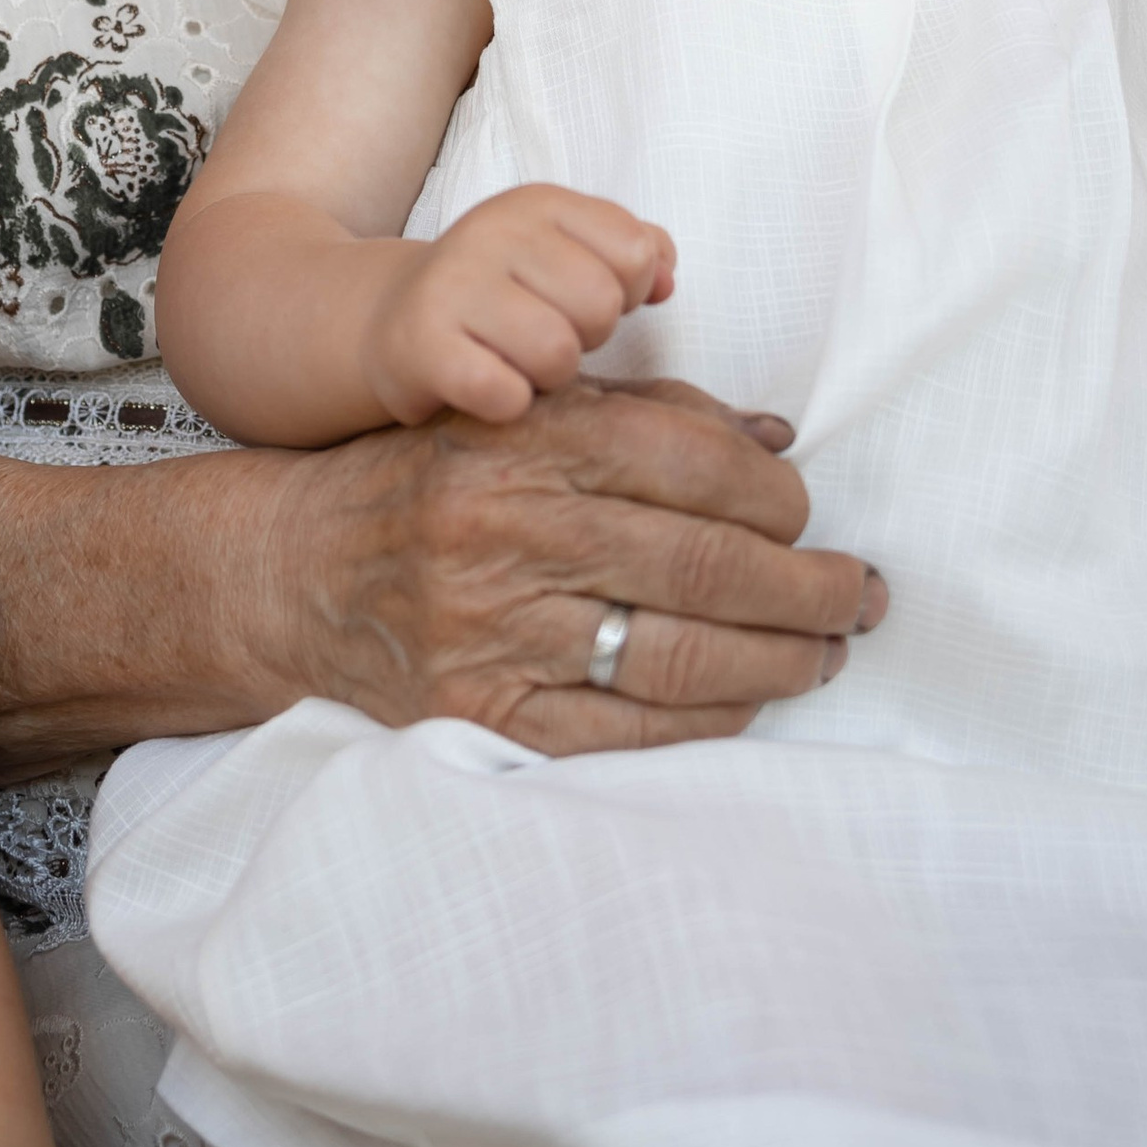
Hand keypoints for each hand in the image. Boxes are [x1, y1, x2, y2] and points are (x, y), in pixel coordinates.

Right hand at [253, 377, 882, 753]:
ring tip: (827, 652)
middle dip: (809, 586)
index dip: (777, 497)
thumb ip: (641, 415)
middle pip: (706, 563)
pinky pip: (630, 732)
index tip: (810, 516)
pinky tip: (748, 702)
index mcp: (522, 441)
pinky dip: (709, 722)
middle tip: (860, 595)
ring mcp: (495, 633)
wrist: (286, 575)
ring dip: (782, 659)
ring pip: (683, 654)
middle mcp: (508, 532)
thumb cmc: (419, 485)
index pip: (691, 461)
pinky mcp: (483, 716)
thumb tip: (773, 441)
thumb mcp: (515, 417)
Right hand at [366, 182, 673, 423]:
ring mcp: (451, 285)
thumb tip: (667, 279)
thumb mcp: (565, 253)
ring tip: (513, 362)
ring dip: (546, 377)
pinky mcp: (422, 345)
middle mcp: (491, 231)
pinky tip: (484, 388)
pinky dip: (506, 405)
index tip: (578, 300)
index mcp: (537, 204)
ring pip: (557, 352)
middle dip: (585, 337)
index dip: (624, 292)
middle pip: (601, 304)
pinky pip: (505, 394)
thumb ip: (632, 254)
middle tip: (542, 336)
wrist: (391, 321)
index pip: (635, 251)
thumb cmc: (500, 294)